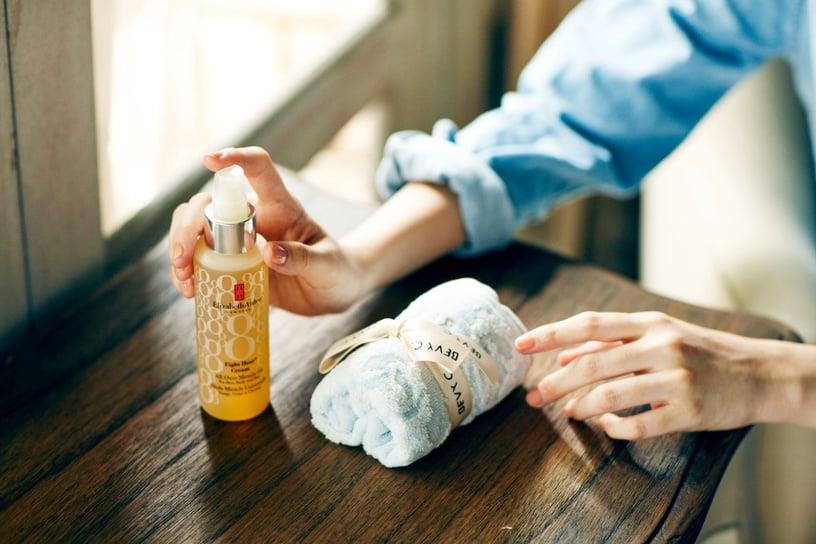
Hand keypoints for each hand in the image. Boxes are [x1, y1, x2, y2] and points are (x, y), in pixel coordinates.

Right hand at [169, 146, 365, 314]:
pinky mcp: (231, 265)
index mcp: (281, 207)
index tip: (209, 160)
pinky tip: (191, 290)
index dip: (236, 159)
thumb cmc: (336, 271)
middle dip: (189, 225)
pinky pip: (200, 261)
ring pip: (196, 228)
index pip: (258, 170)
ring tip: (185, 279)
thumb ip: (303, 259)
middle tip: (184, 256)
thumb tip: (270, 253)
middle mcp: (254, 218)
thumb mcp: (327, 266)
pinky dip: (188, 273)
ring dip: (181, 248)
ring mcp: (238, 241)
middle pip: (210, 203)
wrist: (333, 293)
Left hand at [514, 311, 800, 439]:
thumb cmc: (699, 351)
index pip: (589, 324)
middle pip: (592, 364)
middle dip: (556, 383)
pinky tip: (607, 425)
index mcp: (649, 323)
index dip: (551, 334)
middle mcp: (661, 345)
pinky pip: (640, 425)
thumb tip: (562, 355)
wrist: (760, 373)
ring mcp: (676, 378)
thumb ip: (610, 343)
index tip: (520, 346)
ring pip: (611, 396)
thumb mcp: (658, 334)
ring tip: (568, 412)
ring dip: (581, 406)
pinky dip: (616, 427)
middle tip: (534, 397)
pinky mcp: (690, 410)